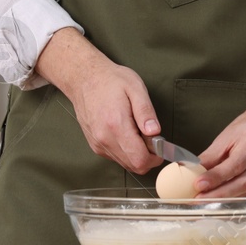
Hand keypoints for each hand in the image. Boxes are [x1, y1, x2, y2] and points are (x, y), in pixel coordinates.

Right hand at [35, 28, 160, 173]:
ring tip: (137, 131)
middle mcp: (105, 139)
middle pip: (134, 166)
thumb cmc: (110, 81)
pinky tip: (126, 133)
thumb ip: (146, 112)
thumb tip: (155, 132)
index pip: (140, 160)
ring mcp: (98, 144)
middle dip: (148, 157)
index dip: (155, 157)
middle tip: (151, 137)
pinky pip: (116, 157)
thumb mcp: (135, 88)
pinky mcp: (96, 145)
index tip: (161, 146)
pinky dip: (126, 151)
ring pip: (125, 163)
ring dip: (137, 154)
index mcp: (116, 125)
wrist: (84, 78)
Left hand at [194, 65, 245, 197]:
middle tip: (199, 199)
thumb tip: (192, 170)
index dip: (215, 177)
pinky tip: (221, 197)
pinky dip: (234, 195)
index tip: (198, 184)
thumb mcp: (228, 135)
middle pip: (242, 182)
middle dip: (218, 194)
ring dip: (224, 198)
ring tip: (205, 201)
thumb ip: (211, 155)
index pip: (234, 164)